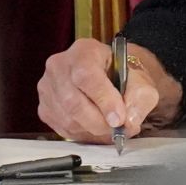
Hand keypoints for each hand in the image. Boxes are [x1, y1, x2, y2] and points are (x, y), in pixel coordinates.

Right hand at [37, 38, 159, 142]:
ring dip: (93, 130)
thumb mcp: (140, 82)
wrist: (110, 77)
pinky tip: (97, 129)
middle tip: (118, 129)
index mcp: (84, 51)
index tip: (119, 118)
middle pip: (73, 101)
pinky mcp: (45, 108)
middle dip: (99, 122)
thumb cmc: (123, 76)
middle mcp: (60, 66)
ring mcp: (48, 88)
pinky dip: (83, 134)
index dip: (103, 100)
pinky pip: (62, 128)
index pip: (87, 76)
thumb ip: (140, 100)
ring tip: (112, 129)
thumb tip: (129, 121)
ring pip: (67, 118)